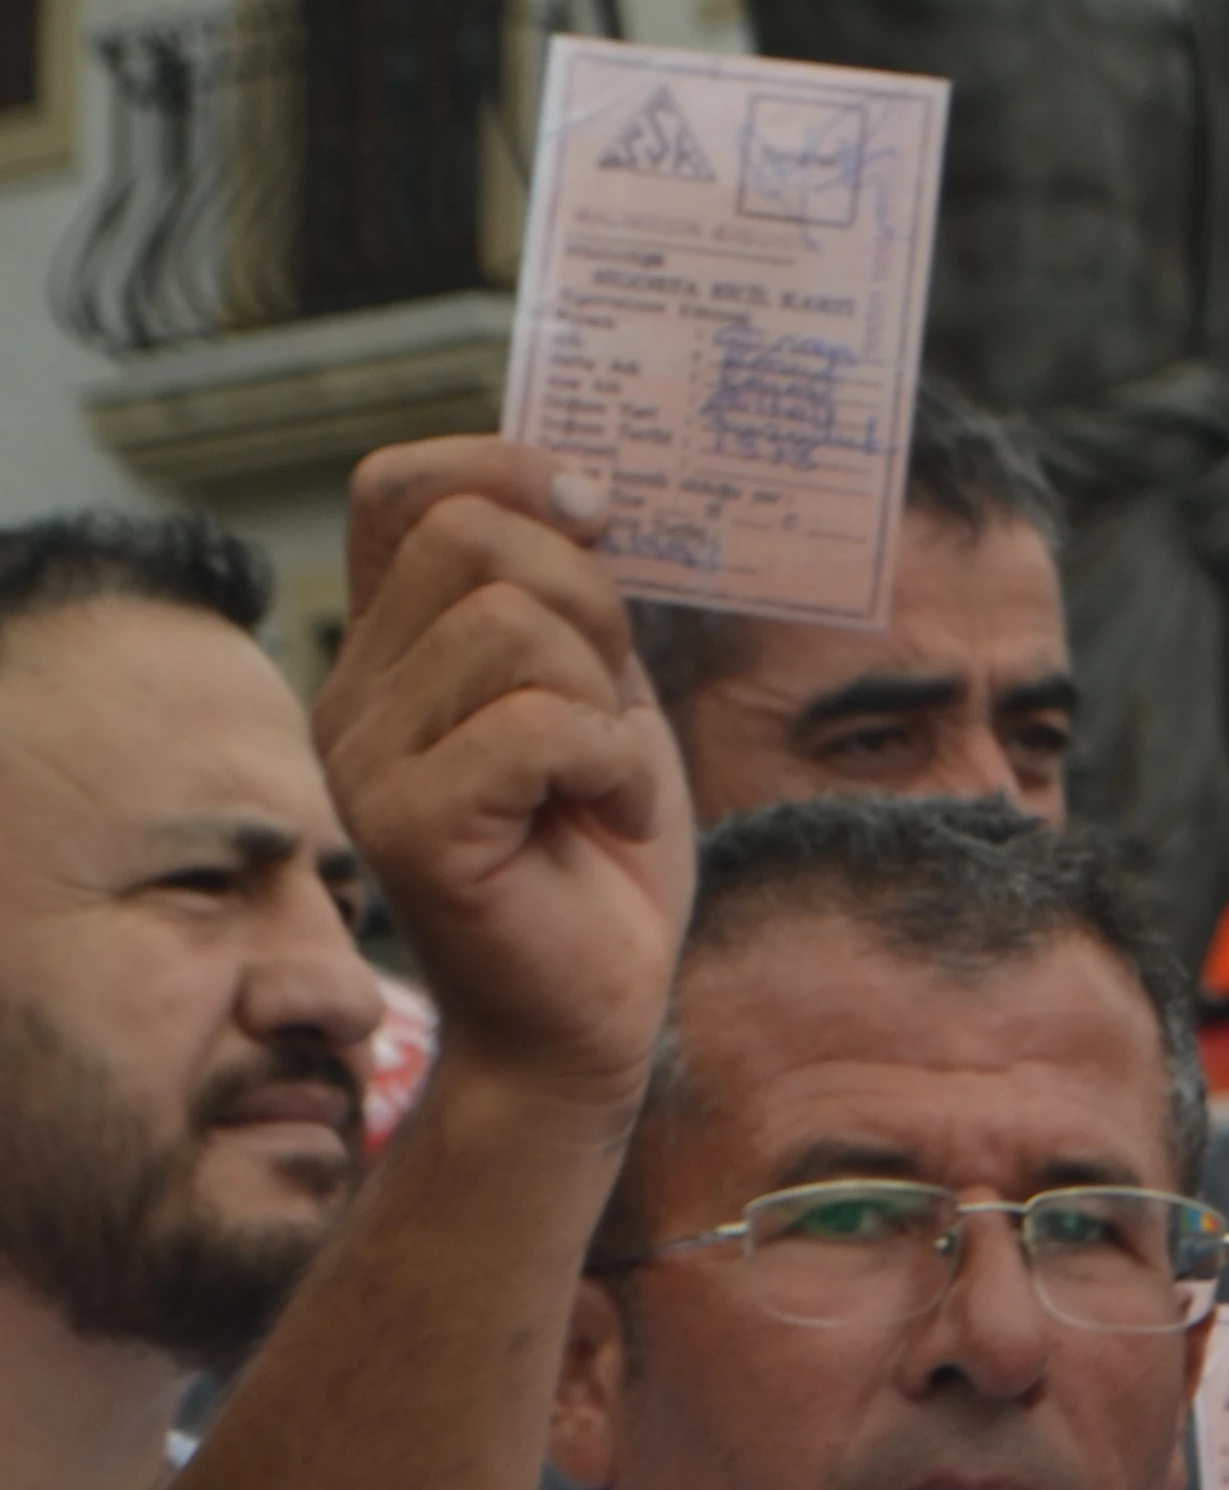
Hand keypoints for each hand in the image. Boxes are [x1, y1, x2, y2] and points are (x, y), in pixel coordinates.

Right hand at [316, 439, 685, 1109]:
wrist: (591, 1018)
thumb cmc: (599, 866)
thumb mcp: (599, 700)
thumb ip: (571, 605)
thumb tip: (579, 483)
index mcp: (393, 652)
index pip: (400, 489)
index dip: (505, 471)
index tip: (597, 517)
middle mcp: (354, 693)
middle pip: (473, 540)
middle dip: (590, 602)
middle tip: (610, 708)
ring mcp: (369, 759)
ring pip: (514, 628)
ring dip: (606, 702)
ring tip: (605, 782)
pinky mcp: (409, 826)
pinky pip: (537, 727)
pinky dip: (613, 767)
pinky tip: (609, 820)